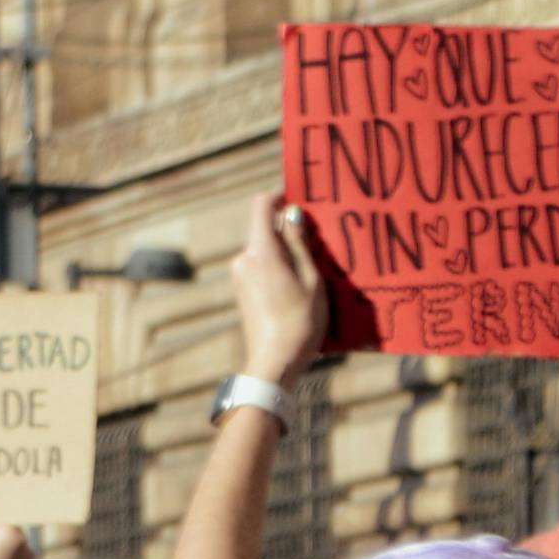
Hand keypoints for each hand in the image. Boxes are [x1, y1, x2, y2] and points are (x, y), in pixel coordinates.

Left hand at [234, 192, 328, 382]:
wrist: (274, 361)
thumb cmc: (300, 321)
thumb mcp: (310, 279)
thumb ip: (299, 243)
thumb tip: (292, 214)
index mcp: (260, 251)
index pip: (261, 205)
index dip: (279, 196)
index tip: (301, 200)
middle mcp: (243, 258)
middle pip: (263, 227)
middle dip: (288, 225)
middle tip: (318, 233)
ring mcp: (239, 274)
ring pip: (264, 247)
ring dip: (285, 247)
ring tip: (315, 260)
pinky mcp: (242, 289)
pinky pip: (260, 264)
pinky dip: (278, 263)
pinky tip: (300, 279)